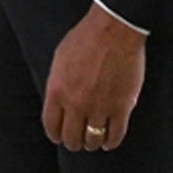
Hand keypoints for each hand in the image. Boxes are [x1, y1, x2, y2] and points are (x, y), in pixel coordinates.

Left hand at [41, 3, 145, 153]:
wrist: (113, 29)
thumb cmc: (87, 37)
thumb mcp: (60, 58)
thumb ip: (58, 83)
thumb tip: (58, 101)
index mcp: (57, 89)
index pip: (51, 126)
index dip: (55, 134)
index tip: (59, 135)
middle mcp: (76, 103)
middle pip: (71, 138)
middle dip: (73, 141)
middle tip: (76, 139)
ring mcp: (99, 108)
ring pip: (92, 141)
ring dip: (91, 142)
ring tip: (93, 139)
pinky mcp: (121, 109)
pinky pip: (114, 137)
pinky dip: (110, 142)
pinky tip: (108, 140)